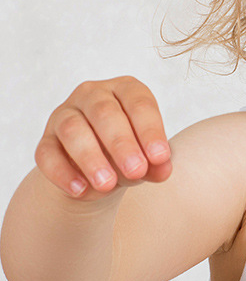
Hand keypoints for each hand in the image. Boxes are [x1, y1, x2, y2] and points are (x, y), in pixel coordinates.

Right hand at [34, 77, 171, 200]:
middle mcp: (93, 95)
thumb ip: (157, 163)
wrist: (99, 172)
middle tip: (136, 170)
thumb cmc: (130, 155)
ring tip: (107, 184)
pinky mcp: (46, 141)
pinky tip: (80, 190)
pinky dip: (63, 173)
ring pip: (73, 130)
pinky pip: (48, 154)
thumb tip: (163, 170)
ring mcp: (65, 115)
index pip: (138, 104)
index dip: (150, 130)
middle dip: (122, 144)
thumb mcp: (148, 159)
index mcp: (125, 90)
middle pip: (104, 112)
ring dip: (91, 158)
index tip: (160, 157)